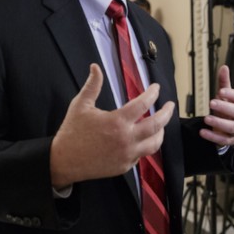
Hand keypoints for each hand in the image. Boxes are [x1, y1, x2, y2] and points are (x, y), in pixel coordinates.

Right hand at [50, 64, 174, 188]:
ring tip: (161, 125)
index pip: (143, 104)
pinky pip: (141, 156)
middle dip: (167, 113)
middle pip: (156, 125)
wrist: (63, 161)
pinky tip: (143, 140)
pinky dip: (145, 146)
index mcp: (117, 121)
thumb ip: (92, 85)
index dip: (152, 93)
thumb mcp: (80, 105)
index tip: (156, 88)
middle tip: (170, 106)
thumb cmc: (72, 132)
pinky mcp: (124, 167)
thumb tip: (95, 67)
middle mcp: (126, 139)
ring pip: (154, 144)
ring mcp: (126, 155)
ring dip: (161, 132)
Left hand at [200, 65, 233, 146]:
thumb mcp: (225, 95)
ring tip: (206, 118)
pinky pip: (223, 140)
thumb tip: (223, 67)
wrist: (228, 127)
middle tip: (211, 102)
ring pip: (231, 127)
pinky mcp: (230, 140)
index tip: (221, 91)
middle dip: (225, 107)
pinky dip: (212, 136)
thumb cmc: (228, 108)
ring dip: (219, 122)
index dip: (232, 94)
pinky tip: (202, 132)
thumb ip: (224, 82)